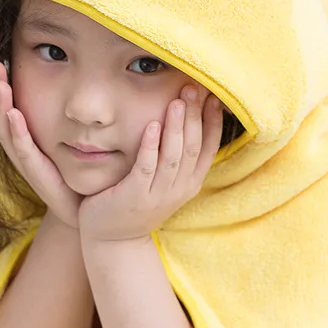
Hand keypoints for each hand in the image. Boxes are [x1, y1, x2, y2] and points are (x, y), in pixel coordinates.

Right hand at [0, 60, 81, 228]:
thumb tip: (78, 86)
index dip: (2, 86)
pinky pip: (24, 151)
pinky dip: (17, 132)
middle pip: (1, 115)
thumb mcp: (74, 140)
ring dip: (2, 105)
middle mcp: (23, 149)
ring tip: (0, 83)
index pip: (9, 108)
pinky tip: (14, 114)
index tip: (1, 59)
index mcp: (28, 139)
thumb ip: (71, 117)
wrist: (87, 211)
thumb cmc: (80, 175)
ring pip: (7, 130)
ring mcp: (28, 162)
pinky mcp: (39, 175)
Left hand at [78, 85, 222, 243]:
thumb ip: (175, 155)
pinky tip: (152, 126)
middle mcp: (179, 188)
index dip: (213, 121)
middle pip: (192, 146)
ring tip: (176, 102)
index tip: (214, 96)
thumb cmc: (137, 201)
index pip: (209, 147)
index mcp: (190, 182)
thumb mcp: (164, 180)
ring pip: (173, 157)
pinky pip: (146, 168)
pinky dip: (150, 146)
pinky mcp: (135, 197)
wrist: (113, 239)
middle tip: (192, 88)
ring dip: (176, 128)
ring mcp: (158, 195)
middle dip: (194, 116)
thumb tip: (185, 117)